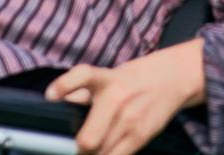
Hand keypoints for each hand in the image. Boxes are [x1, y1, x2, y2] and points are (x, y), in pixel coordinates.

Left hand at [45, 39, 204, 154]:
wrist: (172, 78)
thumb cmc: (134, 78)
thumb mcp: (109, 75)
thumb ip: (82, 90)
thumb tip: (57, 105)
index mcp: (105, 79)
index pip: (83, 76)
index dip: (65, 85)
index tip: (51, 96)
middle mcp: (117, 98)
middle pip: (88, 139)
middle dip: (79, 147)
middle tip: (78, 144)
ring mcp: (130, 121)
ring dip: (93, 154)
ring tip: (94, 147)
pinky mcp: (140, 137)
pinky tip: (107, 151)